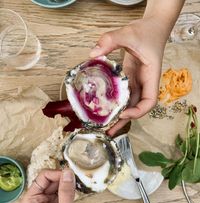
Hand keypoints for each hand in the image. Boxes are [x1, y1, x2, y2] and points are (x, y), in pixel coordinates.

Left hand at [19, 169, 75, 202]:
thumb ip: (66, 193)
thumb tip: (68, 173)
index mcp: (30, 202)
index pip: (42, 178)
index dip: (57, 174)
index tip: (70, 174)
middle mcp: (34, 202)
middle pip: (49, 181)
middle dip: (62, 180)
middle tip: (76, 181)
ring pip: (55, 186)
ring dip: (66, 186)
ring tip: (76, 189)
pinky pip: (59, 194)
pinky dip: (67, 193)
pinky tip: (73, 194)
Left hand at [90, 17, 167, 135]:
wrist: (152, 27)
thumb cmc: (146, 32)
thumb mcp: (128, 33)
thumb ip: (111, 40)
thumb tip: (93, 54)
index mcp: (151, 76)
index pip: (149, 101)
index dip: (138, 111)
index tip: (123, 113)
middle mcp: (144, 83)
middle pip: (136, 108)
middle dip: (123, 120)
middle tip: (107, 131)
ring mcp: (136, 82)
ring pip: (129, 103)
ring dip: (117, 115)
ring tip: (103, 125)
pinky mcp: (129, 79)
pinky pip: (122, 95)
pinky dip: (115, 102)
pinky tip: (104, 107)